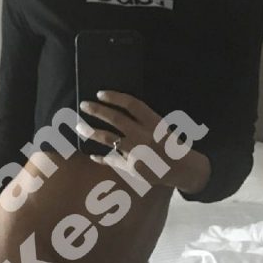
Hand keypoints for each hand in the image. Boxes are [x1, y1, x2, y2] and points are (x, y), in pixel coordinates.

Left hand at [77, 90, 205, 191]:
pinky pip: (111, 159)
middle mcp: (144, 135)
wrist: (183, 169)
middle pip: (116, 119)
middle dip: (97, 110)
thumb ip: (142, 121)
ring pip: (108, 138)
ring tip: (79, 127)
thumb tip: (116, 111)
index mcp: (154, 122)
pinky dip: (101, 157)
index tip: (100, 93)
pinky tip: (92, 154)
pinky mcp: (131, 166)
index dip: (114, 97)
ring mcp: (137, 151)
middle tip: (84, 105)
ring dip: (91, 131)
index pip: (132, 104)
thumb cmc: (170, 145)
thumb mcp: (161, 128)